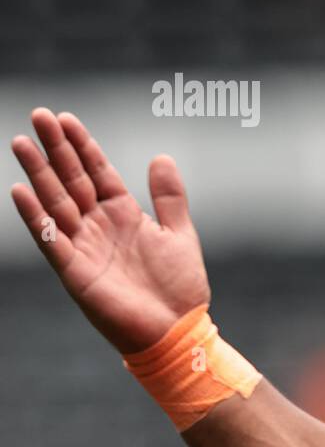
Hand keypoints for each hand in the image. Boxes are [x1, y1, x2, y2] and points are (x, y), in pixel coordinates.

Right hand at [10, 108, 210, 353]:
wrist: (178, 331)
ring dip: (39, 173)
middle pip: (72, 180)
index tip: (66, 118)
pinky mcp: (76, 272)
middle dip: (56, 149)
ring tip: (22, 142)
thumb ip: (169, 197)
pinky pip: (52, 240)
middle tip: (39, 115)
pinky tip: (22, 192)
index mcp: (123, 215)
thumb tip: (162, 156)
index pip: (97, 172)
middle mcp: (99, 226)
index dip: (83, 146)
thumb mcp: (179, 233)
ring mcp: (85, 247)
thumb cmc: (180, 287)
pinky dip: (37, 217)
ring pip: (57, 202)